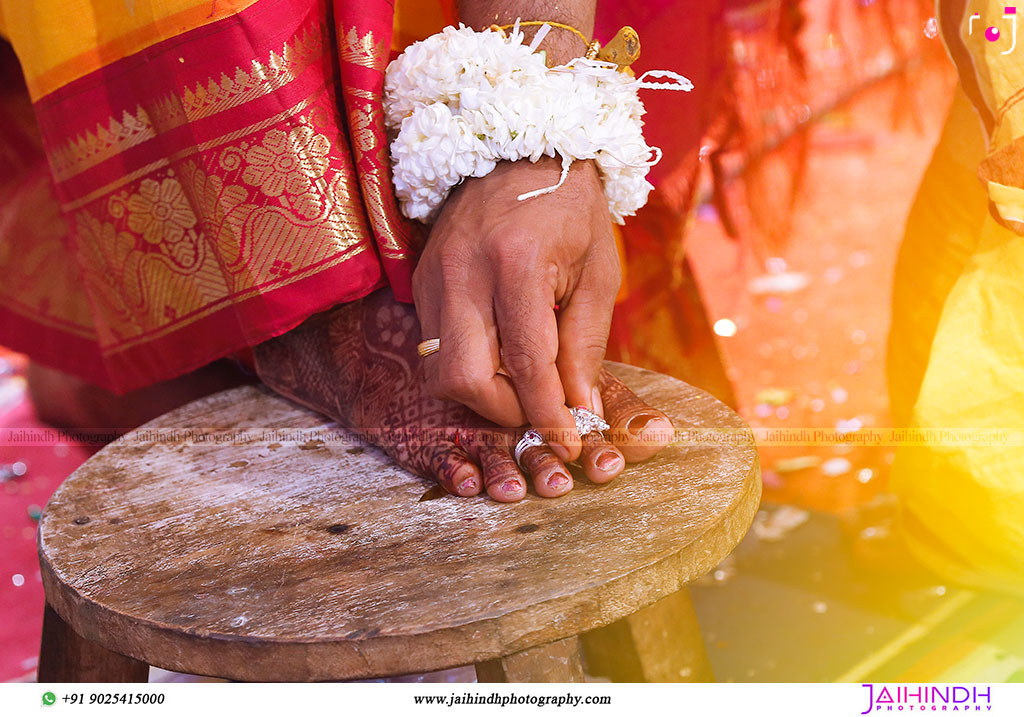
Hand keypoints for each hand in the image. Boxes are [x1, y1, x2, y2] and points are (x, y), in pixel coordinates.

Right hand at [412, 157, 619, 461]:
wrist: (520, 150)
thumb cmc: (571, 211)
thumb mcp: (597, 273)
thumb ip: (586, 345)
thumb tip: (582, 409)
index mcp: (517, 262)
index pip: (527, 363)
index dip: (548, 413)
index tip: (568, 443)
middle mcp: (464, 272)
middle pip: (464, 378)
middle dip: (503, 410)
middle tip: (538, 409)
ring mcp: (434, 277)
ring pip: (441, 369)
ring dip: (484, 391)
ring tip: (520, 381)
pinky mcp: (420, 282)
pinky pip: (437, 347)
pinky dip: (470, 364)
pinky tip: (498, 352)